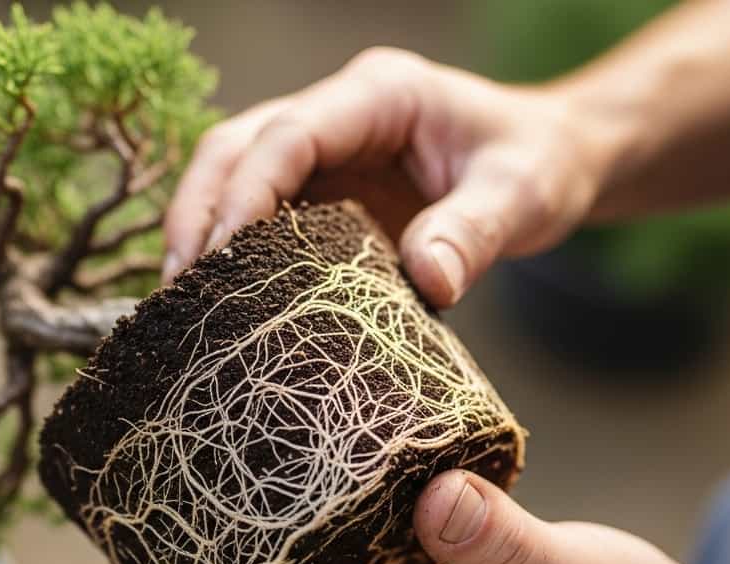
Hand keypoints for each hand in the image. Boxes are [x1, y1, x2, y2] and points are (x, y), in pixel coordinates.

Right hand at [161, 48, 611, 306]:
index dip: (246, 191)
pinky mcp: (321, 190)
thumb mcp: (525, 194)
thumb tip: (428, 282)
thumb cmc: (539, 164)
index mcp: (380, 94)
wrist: (550, 160)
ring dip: (199, 231)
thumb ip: (477, 232)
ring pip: (231, 175)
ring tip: (181, 302)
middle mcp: (339, 113)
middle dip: (198, 211)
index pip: (289, 133)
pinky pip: (258, 213)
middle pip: (235, 147)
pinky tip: (217, 301)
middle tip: (179, 287)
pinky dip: (229, 252)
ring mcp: (324, 150)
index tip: (221, 255)